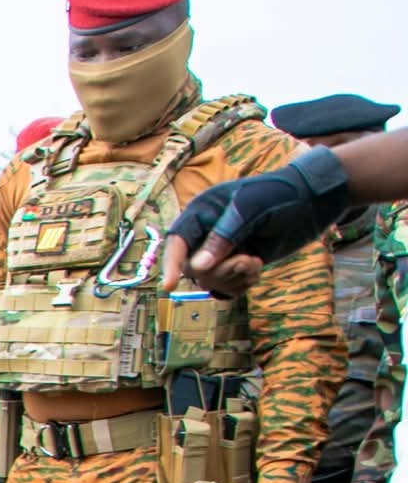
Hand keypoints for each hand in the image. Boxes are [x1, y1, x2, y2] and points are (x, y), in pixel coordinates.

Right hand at [160, 146, 349, 296]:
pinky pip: (225, 287)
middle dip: (221, 270)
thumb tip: (197, 268)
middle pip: (193, 267)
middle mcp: (205, 233)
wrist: (313, 202)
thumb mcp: (252, 210)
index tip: (169, 285)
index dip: (171, 263)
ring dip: (234, 278)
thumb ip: (224, 237)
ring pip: (208, 281)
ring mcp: (219, 250)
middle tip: (249, 260)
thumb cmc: (282, 195)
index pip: (177, 241)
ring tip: (256, 262)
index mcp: (202, 212)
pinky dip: (241, 285)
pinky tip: (256, 269)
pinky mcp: (233, 265)